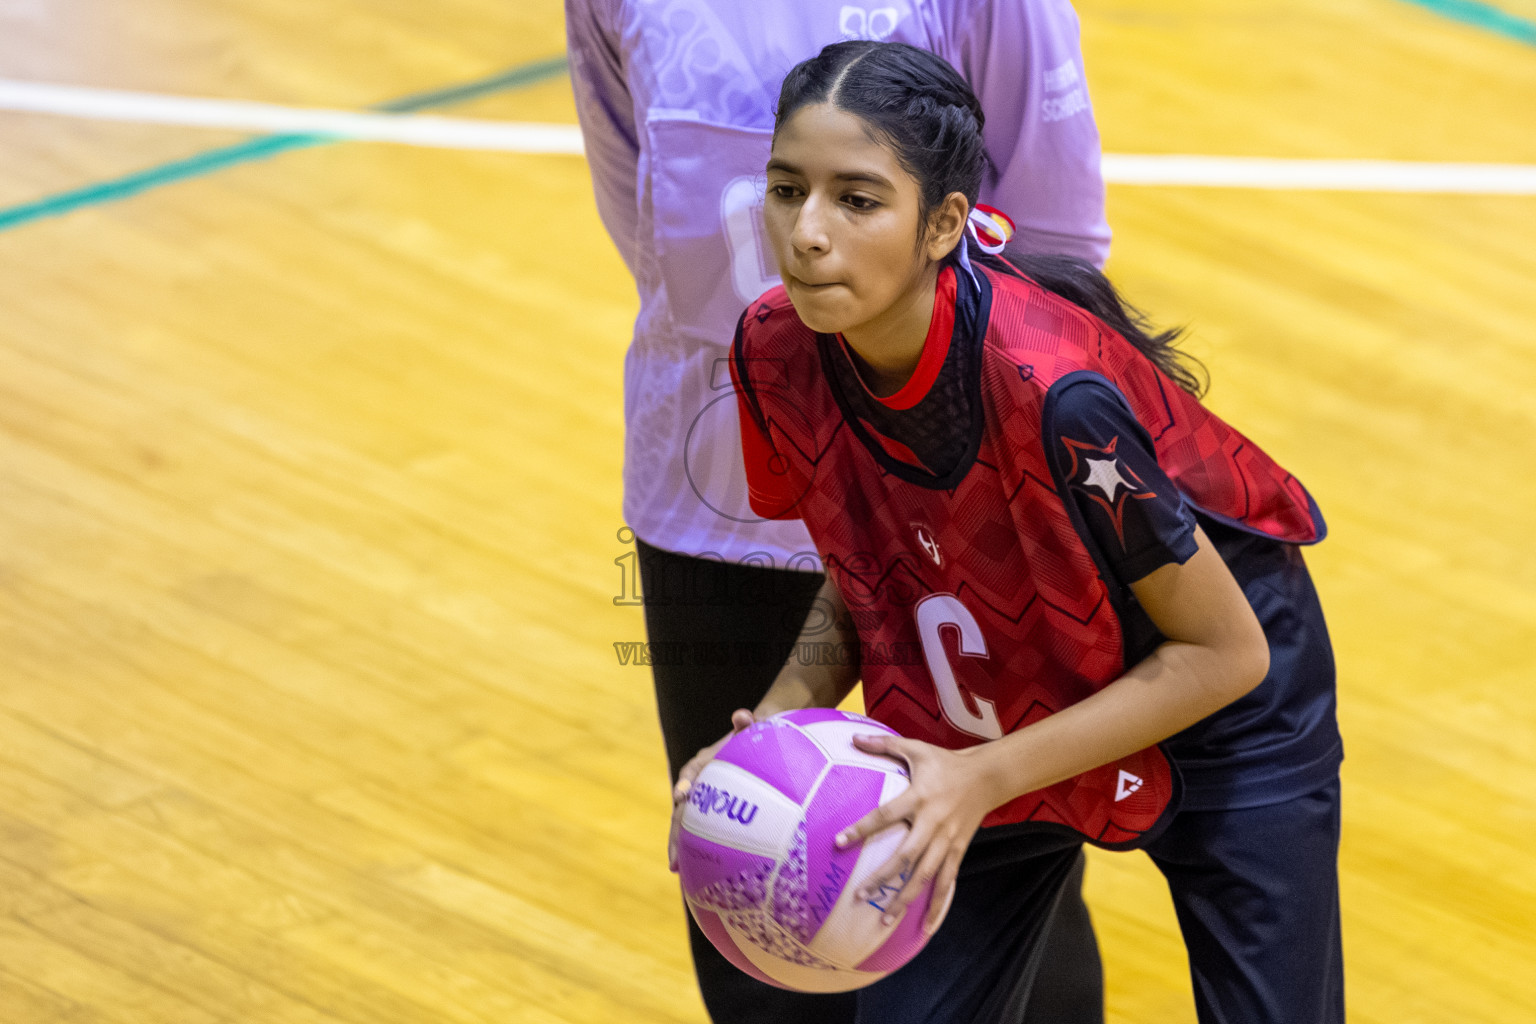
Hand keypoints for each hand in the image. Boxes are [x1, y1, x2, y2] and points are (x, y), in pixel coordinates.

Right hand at [667, 708, 756, 871]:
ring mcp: (704, 802)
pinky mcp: (714, 815)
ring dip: (681, 847)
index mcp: (703, 763)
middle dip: (675, 834)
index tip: (682, 797)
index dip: (684, 785)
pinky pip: (704, 834)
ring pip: (688, 826)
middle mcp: (698, 785)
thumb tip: (741, 715)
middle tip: (674, 860)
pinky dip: (700, 851)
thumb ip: (747, 724)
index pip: (690, 773)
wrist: (760, 742)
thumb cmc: (756, 736)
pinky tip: (702, 876)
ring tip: (678, 871)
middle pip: (682, 810)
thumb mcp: (754, 729)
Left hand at [833, 733, 997, 936]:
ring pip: (925, 876)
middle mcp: (933, 822)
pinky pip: (947, 882)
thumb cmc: (946, 762)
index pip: (884, 815)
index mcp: (919, 797)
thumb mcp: (916, 748)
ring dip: (905, 899)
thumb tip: (854, 737)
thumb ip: (884, 744)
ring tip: (885, 920)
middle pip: (905, 856)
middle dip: (882, 878)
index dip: (861, 828)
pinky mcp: (958, 851)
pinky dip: (938, 905)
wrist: (988, 776)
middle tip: (859, 896)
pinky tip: (926, 927)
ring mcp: (947, 840)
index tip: (838, 842)